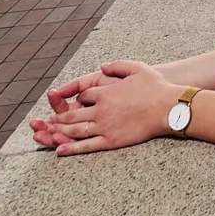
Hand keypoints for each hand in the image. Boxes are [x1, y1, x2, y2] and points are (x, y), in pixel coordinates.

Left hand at [29, 61, 176, 155]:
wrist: (168, 108)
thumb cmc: (155, 87)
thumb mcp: (137, 68)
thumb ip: (117, 65)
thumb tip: (103, 66)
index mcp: (105, 92)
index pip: (83, 95)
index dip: (78, 97)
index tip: (78, 100)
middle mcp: (101, 109)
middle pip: (72, 113)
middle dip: (58, 117)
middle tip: (46, 121)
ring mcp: (104, 126)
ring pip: (75, 129)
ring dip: (59, 131)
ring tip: (48, 134)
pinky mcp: (110, 140)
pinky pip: (86, 145)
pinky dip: (71, 148)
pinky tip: (59, 150)